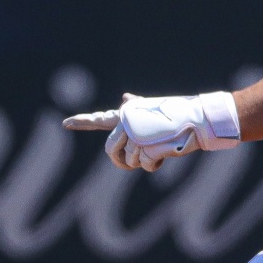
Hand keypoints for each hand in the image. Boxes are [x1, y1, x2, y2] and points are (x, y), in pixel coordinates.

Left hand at [63, 91, 240, 171]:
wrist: (198, 120)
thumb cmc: (179, 116)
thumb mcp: (153, 111)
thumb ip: (136, 109)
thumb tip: (125, 98)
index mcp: (128, 114)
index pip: (101, 120)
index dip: (82, 122)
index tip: (65, 123)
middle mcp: (127, 121)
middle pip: (110, 151)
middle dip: (120, 161)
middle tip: (136, 159)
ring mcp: (135, 132)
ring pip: (128, 160)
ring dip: (143, 161)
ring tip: (159, 147)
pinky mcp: (144, 143)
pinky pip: (142, 165)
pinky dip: (154, 164)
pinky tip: (166, 151)